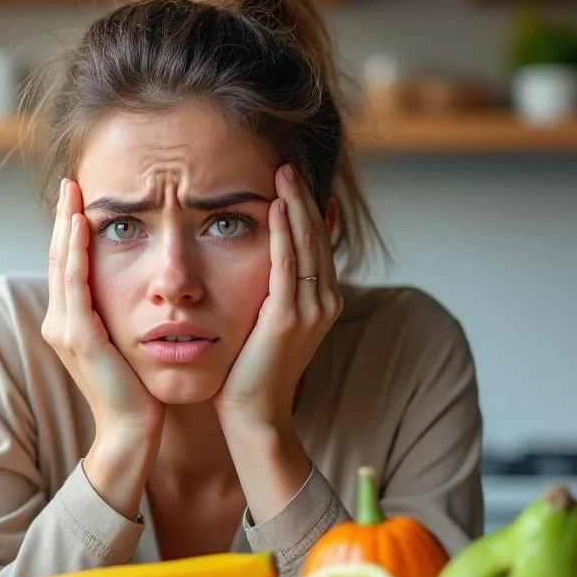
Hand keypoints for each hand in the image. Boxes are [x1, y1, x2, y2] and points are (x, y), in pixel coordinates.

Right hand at [41, 179, 164, 508]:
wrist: (133, 432)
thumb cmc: (138, 391)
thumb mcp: (128, 343)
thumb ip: (124, 315)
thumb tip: (142, 286)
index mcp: (71, 323)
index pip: (68, 265)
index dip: (70, 230)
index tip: (80, 197)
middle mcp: (61, 323)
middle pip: (58, 257)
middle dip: (63, 218)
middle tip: (72, 181)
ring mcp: (66, 329)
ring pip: (62, 265)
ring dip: (66, 225)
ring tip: (73, 193)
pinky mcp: (79, 337)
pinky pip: (75, 283)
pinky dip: (75, 252)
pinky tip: (82, 226)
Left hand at [213, 163, 343, 429]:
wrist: (254, 416)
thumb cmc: (251, 372)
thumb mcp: (267, 322)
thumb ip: (272, 290)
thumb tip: (265, 259)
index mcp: (323, 300)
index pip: (317, 240)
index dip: (306, 206)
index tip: (290, 175)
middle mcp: (325, 301)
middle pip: (316, 234)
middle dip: (303, 195)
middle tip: (287, 160)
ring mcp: (311, 310)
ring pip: (306, 243)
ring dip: (294, 204)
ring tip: (283, 170)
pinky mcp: (289, 318)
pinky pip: (288, 264)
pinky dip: (283, 232)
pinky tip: (275, 205)